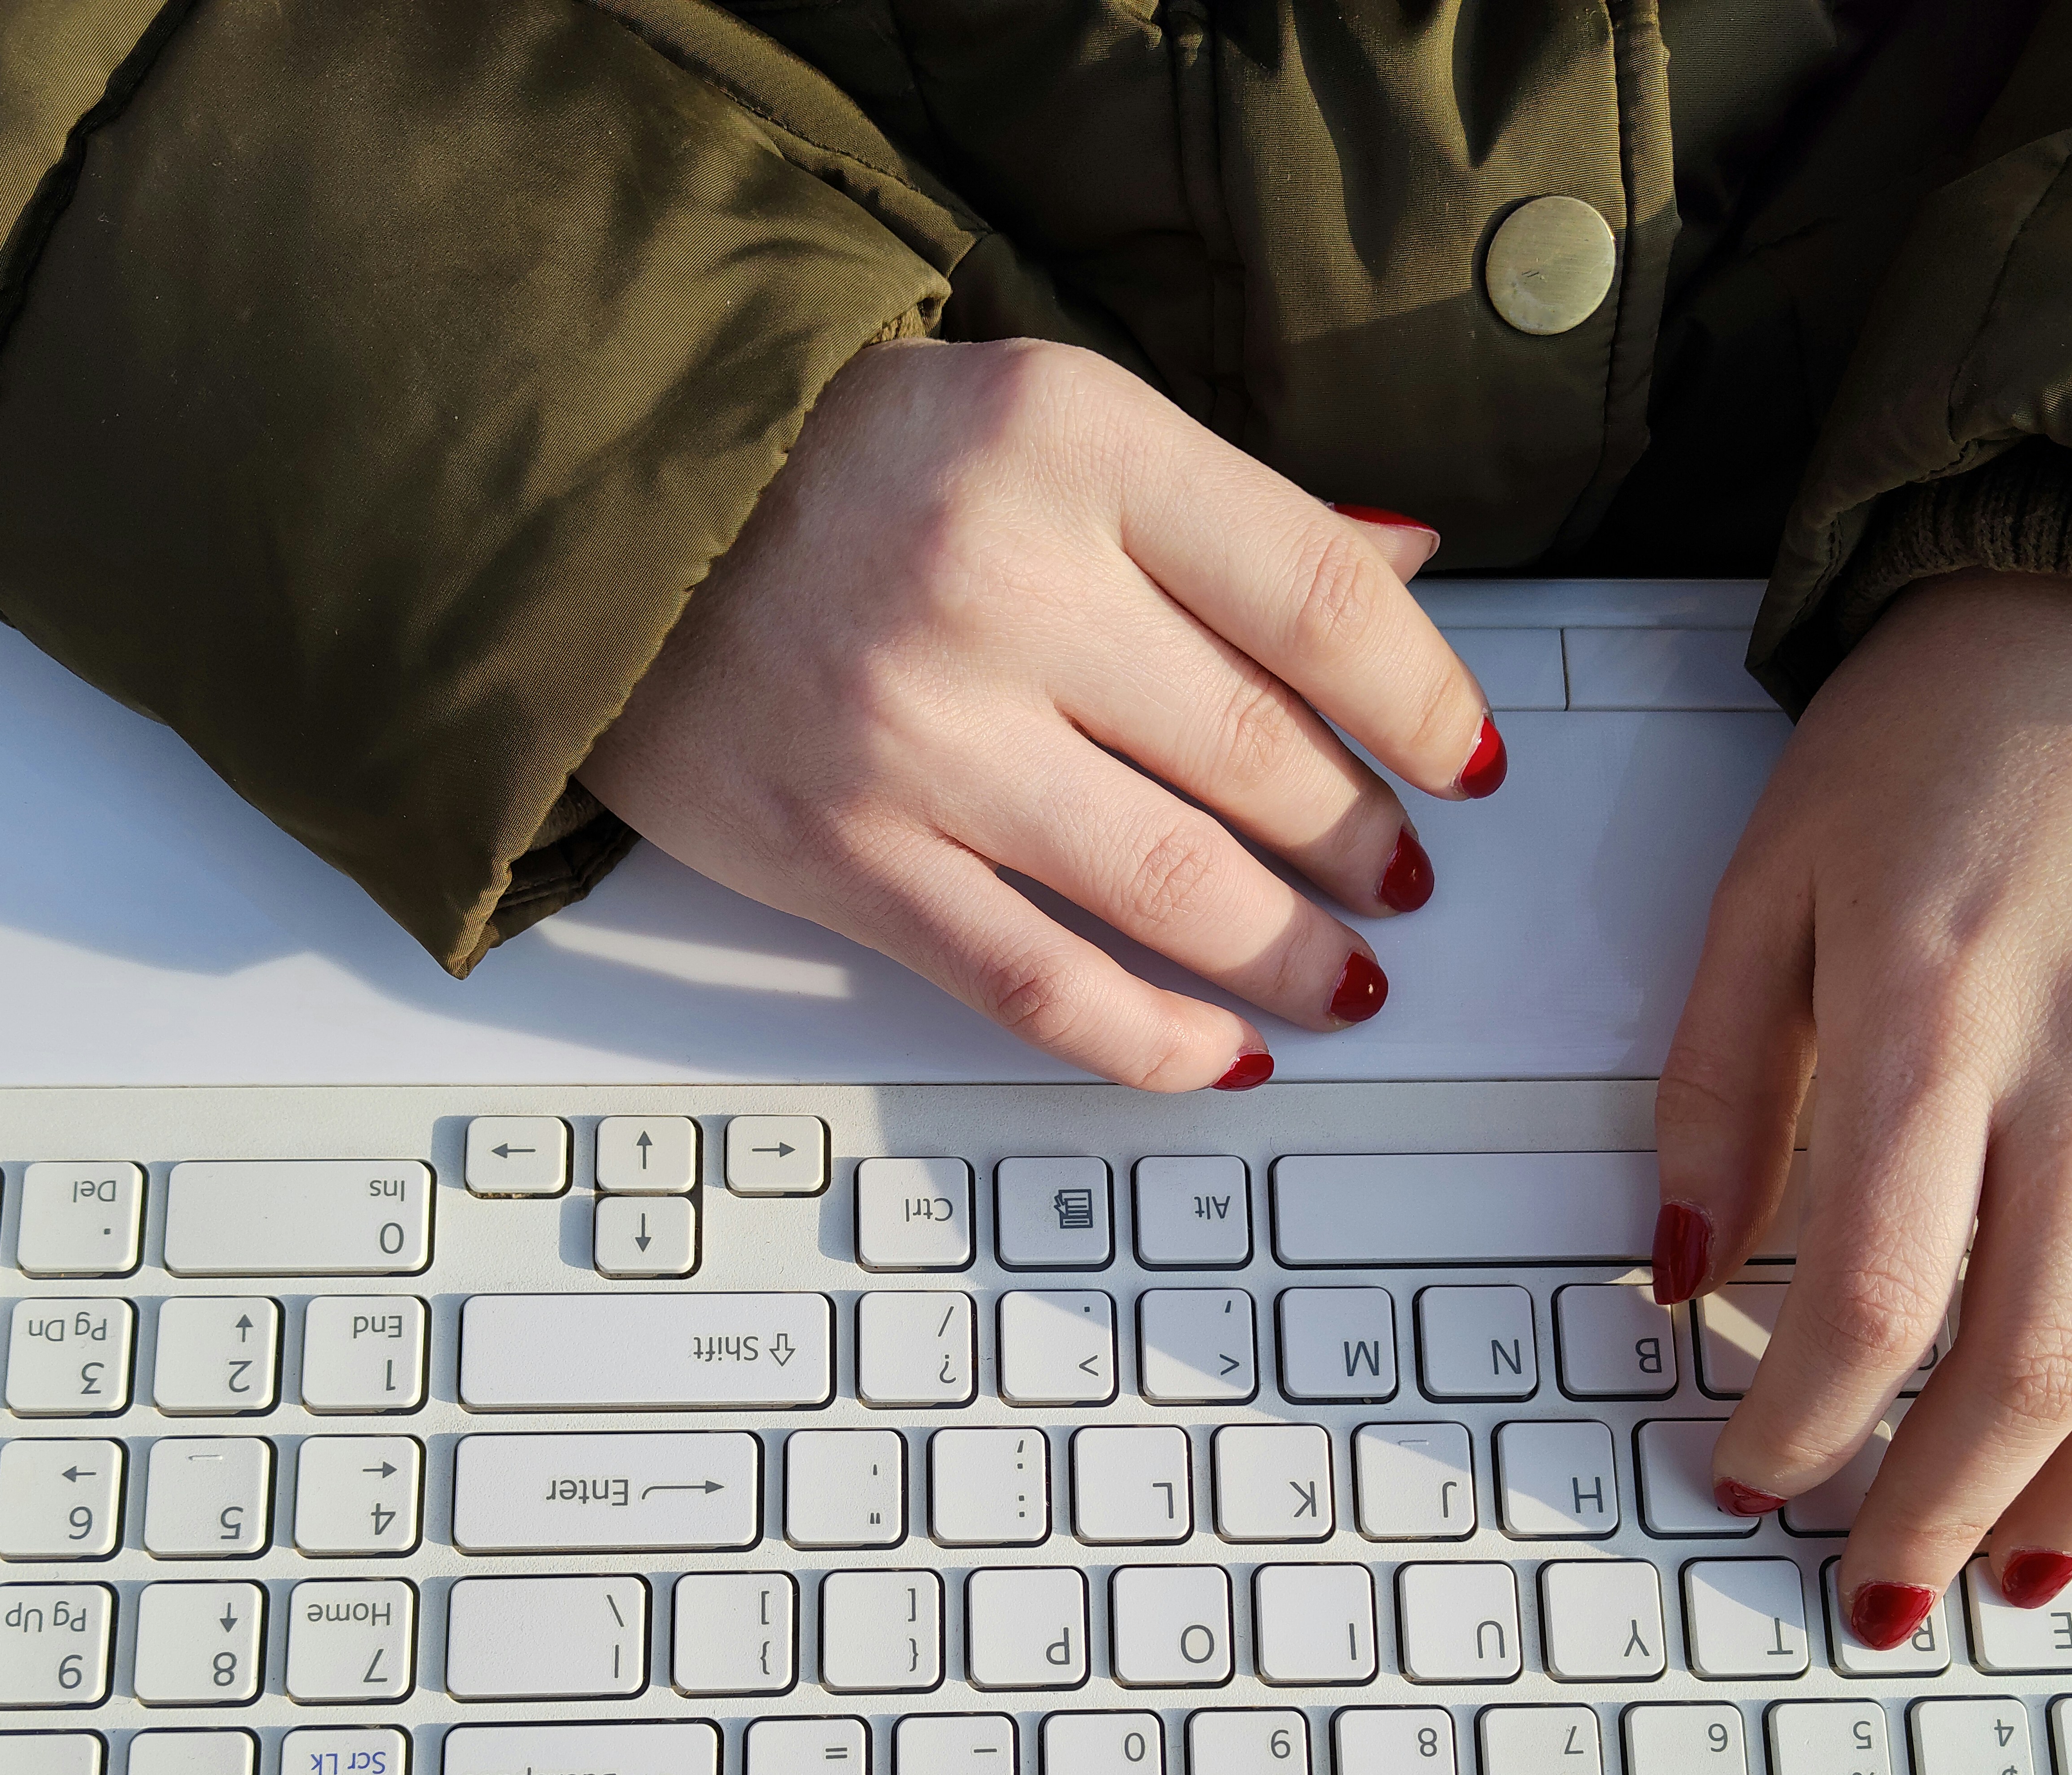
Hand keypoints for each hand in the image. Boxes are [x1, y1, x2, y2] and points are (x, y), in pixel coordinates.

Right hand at [581, 337, 1499, 1089]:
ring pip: (1170, 884)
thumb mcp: (1046, 422)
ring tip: (1345, 980)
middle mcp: (996, 588)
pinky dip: (1151, 1038)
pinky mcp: (846, 855)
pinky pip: (1036, 982)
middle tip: (1399, 876)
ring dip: (1289, 955)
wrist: (611, 519)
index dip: (1419, 698)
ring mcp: (917, 736)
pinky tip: (1222, 1055)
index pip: (1312, 597)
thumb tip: (1404, 581)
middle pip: (1256, 753)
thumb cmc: (844, 472)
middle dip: (1359, 839)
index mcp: (1068, 446)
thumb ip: (1221, 511)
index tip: (1461, 760)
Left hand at [1659, 569, 2071, 1643]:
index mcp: (1935, 1006)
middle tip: (1873, 1583)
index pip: (1866, 1294)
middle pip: (2026, 1362)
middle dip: (1935, 1507)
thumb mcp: (1769, 888)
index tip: (1750, 1475)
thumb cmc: (1939, 745)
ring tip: (2008, 1573)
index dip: (1799, 1423)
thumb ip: (1711, 1088)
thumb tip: (1672, 1269)